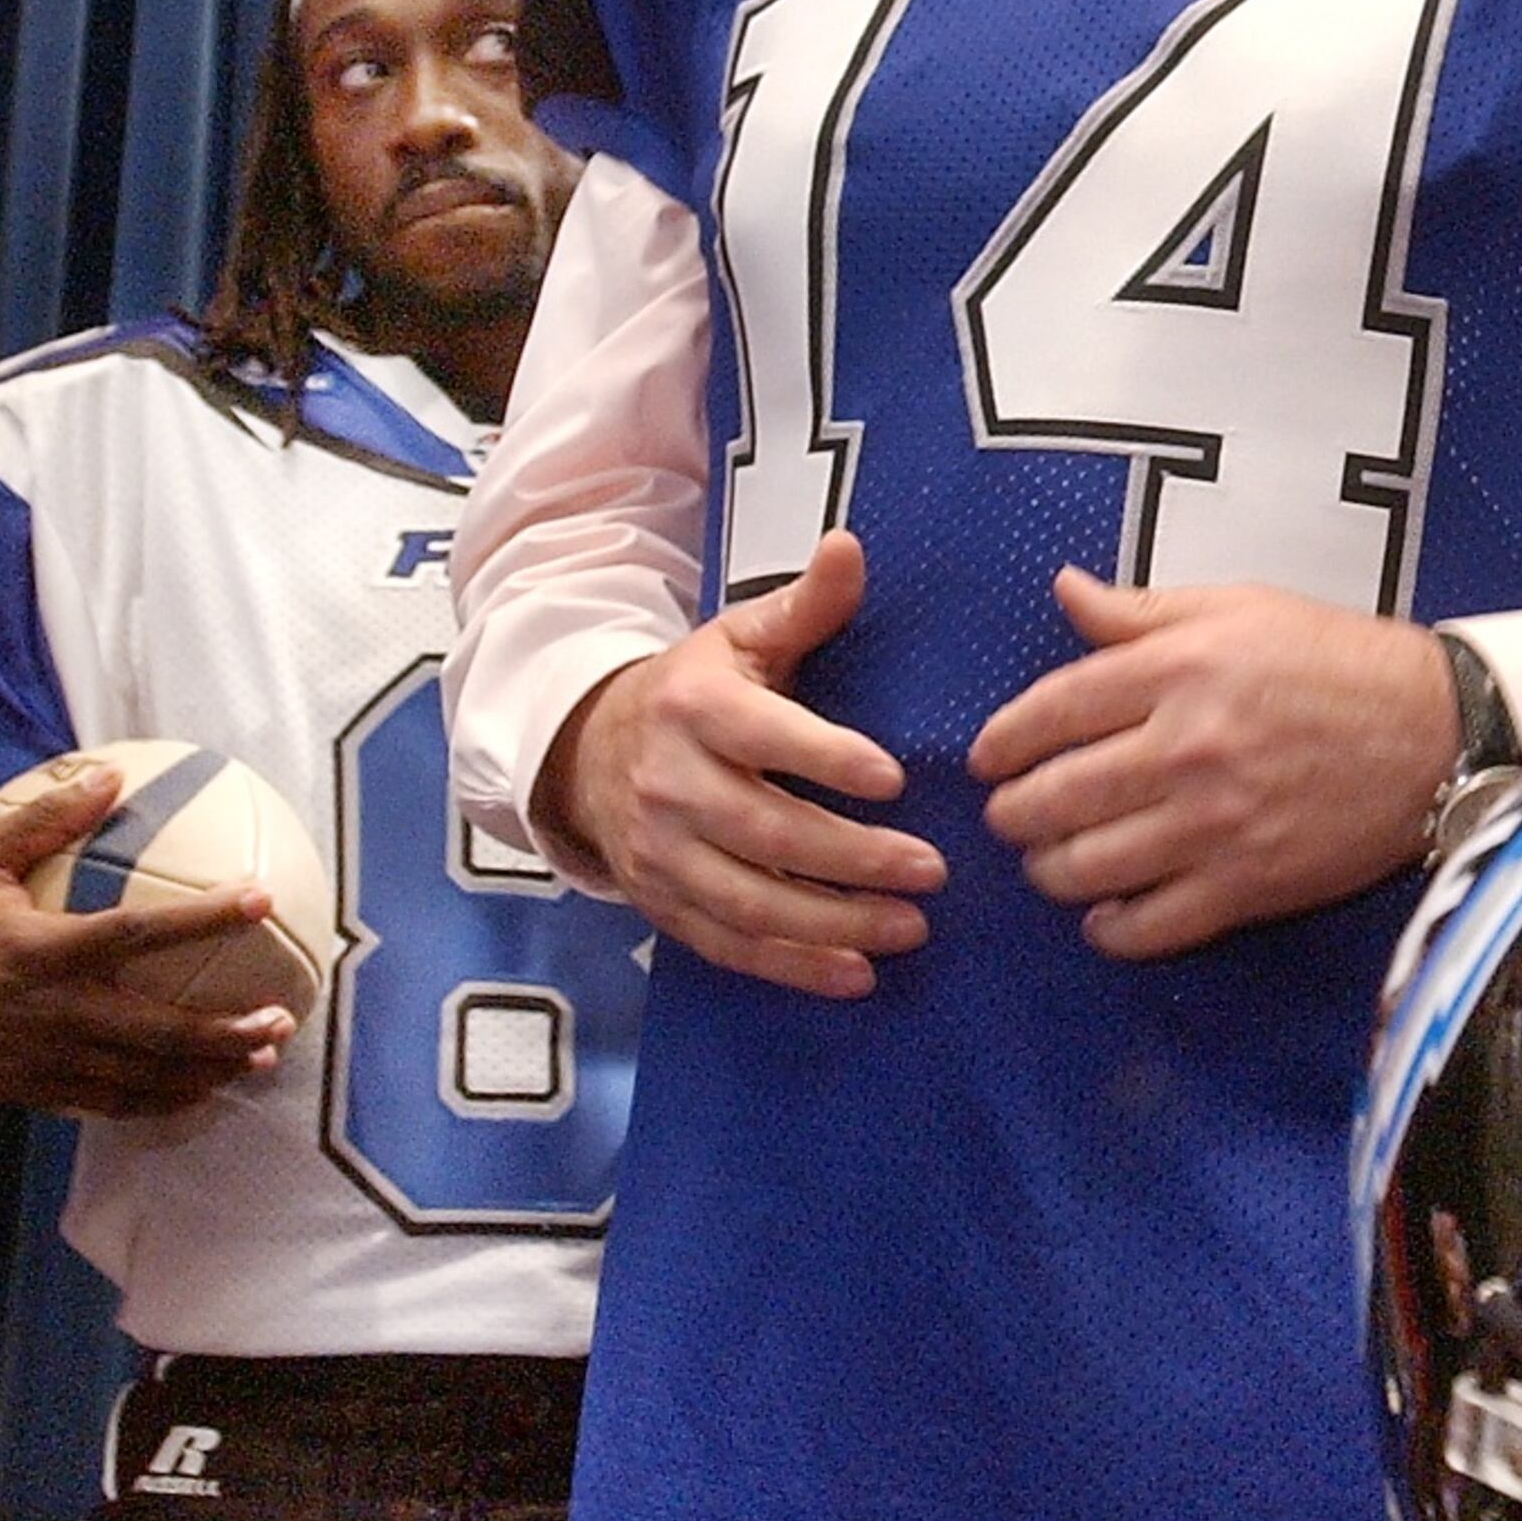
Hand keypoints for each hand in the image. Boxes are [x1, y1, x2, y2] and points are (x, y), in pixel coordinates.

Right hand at [0, 757, 296, 1115]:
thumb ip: (44, 819)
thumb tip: (109, 774)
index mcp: (42, 952)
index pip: (137, 934)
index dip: (203, 918)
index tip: (260, 900)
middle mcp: (53, 1014)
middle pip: (156, 1032)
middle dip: (224, 1032)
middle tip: (281, 1019)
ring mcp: (48, 1061)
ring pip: (143, 1078)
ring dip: (207, 1072)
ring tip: (262, 1058)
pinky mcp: (41, 1091)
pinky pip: (113, 1105)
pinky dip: (162, 1102)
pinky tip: (202, 1089)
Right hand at [541, 530, 943, 999]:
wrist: (589, 751)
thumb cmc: (694, 691)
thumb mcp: (739, 638)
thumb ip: (804, 605)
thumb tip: (850, 546)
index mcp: (695, 708)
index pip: (764, 735)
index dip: (826, 757)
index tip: (894, 779)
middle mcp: (669, 784)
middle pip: (765, 831)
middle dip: (853, 858)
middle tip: (932, 871)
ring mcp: (661, 853)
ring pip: (750, 900)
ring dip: (834, 924)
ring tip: (910, 927)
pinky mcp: (662, 905)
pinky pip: (729, 946)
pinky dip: (792, 967)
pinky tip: (855, 975)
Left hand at [965, 572, 1458, 958]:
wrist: (1437, 733)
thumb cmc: (1336, 660)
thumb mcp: (1239, 608)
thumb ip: (1142, 610)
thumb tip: (1063, 590)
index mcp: (1179, 669)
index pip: (1052, 711)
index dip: (1003, 741)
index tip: (987, 759)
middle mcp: (1186, 749)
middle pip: (1054, 797)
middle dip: (1013, 814)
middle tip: (1010, 816)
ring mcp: (1214, 825)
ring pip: (1087, 868)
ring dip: (1049, 871)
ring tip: (1050, 862)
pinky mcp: (1247, 886)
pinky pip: (1149, 926)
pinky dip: (1110, 929)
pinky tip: (1104, 914)